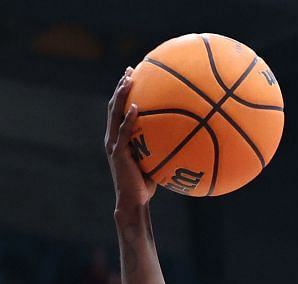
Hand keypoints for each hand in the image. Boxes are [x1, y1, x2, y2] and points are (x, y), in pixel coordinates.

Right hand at [104, 68, 151, 212]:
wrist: (134, 201)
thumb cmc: (146, 184)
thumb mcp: (155, 160)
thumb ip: (162, 145)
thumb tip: (184, 134)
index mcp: (119, 137)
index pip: (119, 110)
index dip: (124, 92)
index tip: (132, 75)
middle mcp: (113, 137)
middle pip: (114, 106)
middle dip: (121, 86)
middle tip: (130, 69)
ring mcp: (114, 144)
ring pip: (115, 113)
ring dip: (121, 95)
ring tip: (128, 79)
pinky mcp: (118, 152)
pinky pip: (124, 131)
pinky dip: (129, 118)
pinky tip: (136, 107)